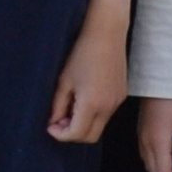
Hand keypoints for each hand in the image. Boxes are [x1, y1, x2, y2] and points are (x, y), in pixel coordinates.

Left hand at [50, 17, 130, 143]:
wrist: (107, 34)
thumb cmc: (82, 54)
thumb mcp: (64, 81)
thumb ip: (57, 106)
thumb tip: (54, 123)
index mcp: (92, 103)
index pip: (76, 134)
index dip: (60, 135)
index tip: (50, 125)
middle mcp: (108, 106)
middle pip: (90, 137)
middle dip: (72, 134)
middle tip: (59, 120)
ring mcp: (117, 101)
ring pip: (99, 126)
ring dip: (83, 124)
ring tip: (70, 107)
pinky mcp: (121, 95)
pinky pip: (106, 114)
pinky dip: (93, 115)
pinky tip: (83, 98)